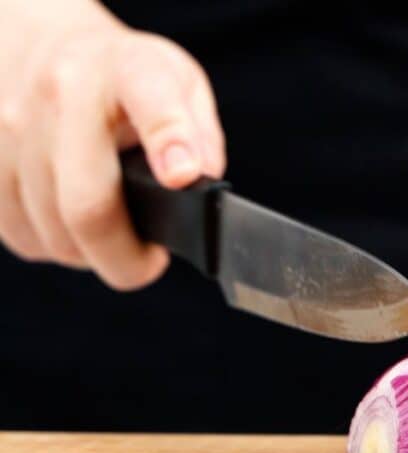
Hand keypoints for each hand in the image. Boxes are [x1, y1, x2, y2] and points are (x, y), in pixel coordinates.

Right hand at [0, 7, 224, 288]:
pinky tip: (72, 221)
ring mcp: (13, 126)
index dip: (169, 139)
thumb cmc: (124, 80)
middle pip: (89, 205)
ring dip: (91, 252)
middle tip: (148, 262)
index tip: (182, 176)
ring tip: (114, 233)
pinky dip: (54, 244)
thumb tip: (197, 187)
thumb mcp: (180, 85)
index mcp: (129, 69)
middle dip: (126, 257)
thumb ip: (201, 137)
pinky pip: (23, 235)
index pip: (151, 101)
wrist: (44, 47)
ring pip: (54, 233)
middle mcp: (63, 93)